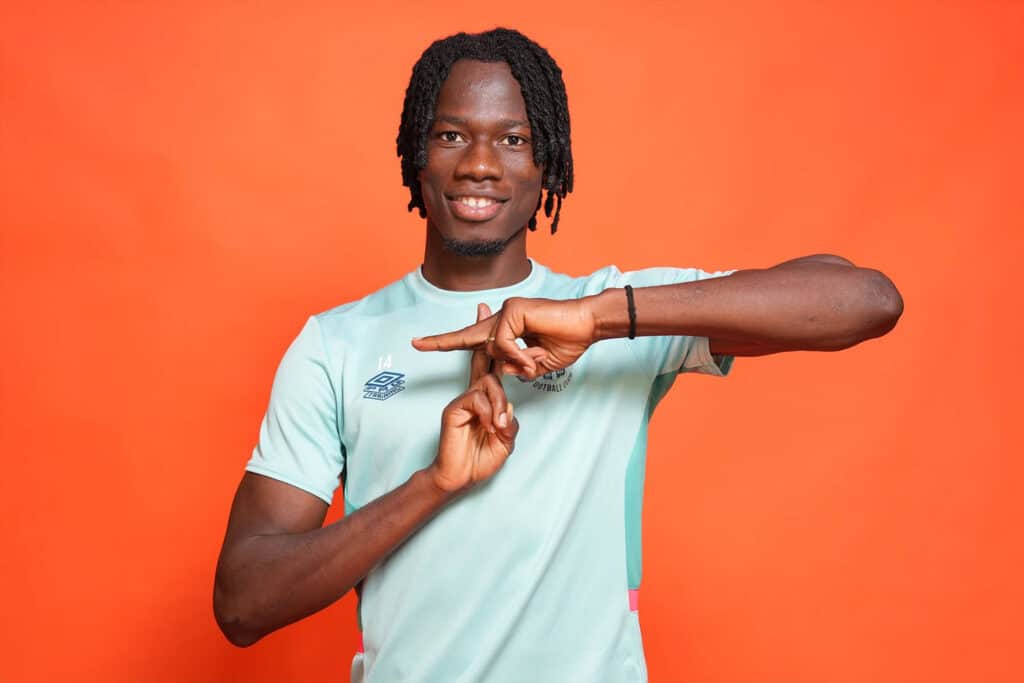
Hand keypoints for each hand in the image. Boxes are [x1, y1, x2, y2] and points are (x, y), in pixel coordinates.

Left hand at [412, 296, 596, 379]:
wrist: (588, 325)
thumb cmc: (569, 341)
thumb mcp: (538, 363)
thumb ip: (517, 366)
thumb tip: (502, 369)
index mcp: (507, 330)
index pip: (474, 339)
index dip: (449, 342)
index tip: (424, 343)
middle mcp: (503, 318)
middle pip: (467, 335)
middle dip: (441, 342)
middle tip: (415, 344)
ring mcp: (507, 311)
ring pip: (492, 347)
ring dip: (515, 361)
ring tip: (535, 362)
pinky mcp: (513, 309)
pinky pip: (503, 342)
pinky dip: (517, 355)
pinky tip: (533, 355)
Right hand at [428, 304, 519, 493]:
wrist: (458, 478)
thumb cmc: (480, 460)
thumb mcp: (505, 440)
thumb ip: (508, 422)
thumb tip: (509, 410)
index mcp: (483, 398)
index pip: (489, 364)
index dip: (493, 342)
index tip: (489, 313)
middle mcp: (471, 394)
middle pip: (484, 363)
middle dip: (489, 341)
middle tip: (485, 310)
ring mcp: (461, 400)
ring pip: (488, 384)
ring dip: (499, 403)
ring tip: (501, 426)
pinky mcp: (454, 409)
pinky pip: (477, 400)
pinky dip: (489, 413)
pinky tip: (491, 428)